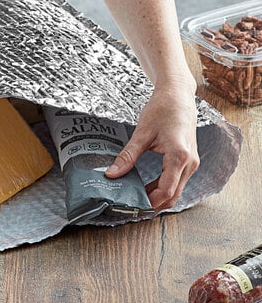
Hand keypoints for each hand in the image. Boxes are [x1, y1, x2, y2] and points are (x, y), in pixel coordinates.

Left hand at [105, 75, 199, 209]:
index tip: (132, 206)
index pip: (166, 190)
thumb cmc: (162, 109)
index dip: (149, 202)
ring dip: (158, 198)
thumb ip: (127, 156)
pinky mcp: (189, 160)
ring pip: (176, 190)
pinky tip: (146, 188)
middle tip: (131, 207)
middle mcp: (190, 163)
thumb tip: (111, 174)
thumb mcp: (141, 133)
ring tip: (136, 199)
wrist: (178, 95)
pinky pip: (177, 181)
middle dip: (153, 204)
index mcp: (179, 156)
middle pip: (173, 196)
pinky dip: (163, 188)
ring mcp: (191, 162)